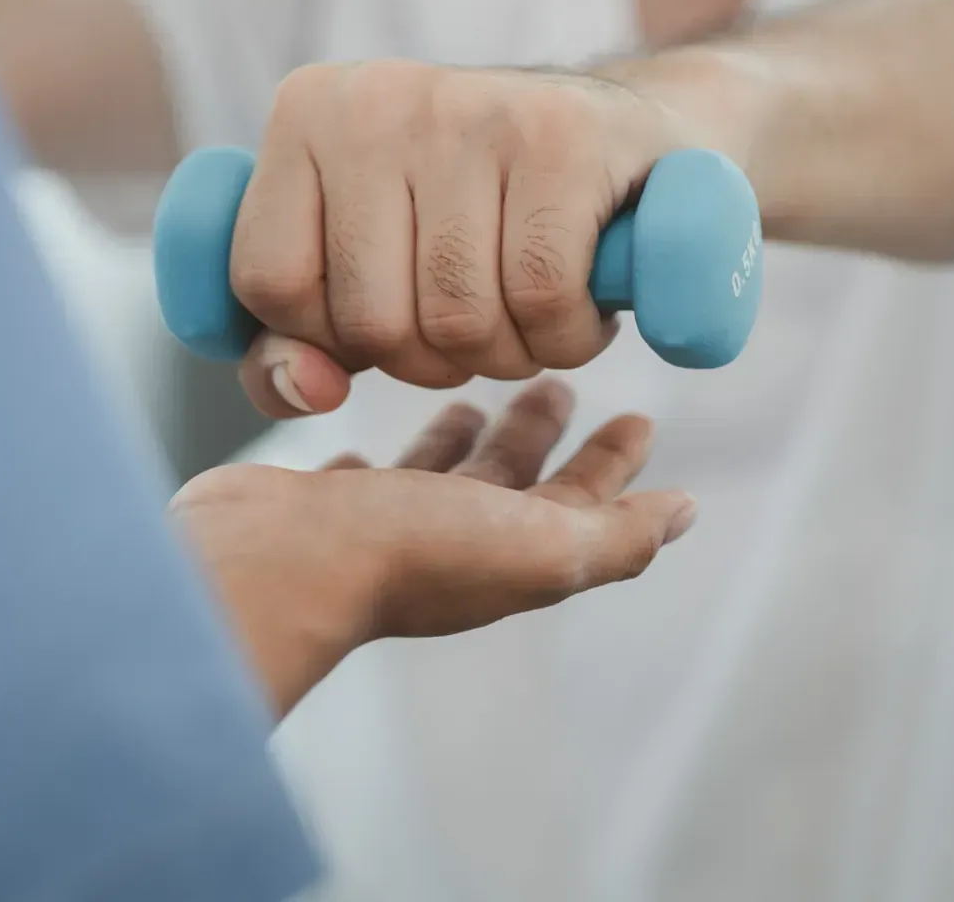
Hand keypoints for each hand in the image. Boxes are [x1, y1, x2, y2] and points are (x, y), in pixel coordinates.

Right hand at [169, 380, 694, 716]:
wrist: (268, 568)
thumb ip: (613, 535)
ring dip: (471, 440)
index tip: (640, 419)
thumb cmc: (402, 554)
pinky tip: (379, 430)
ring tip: (482, 392)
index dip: (614, 465)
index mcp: (508, 555)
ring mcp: (384, 531)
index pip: (580, 504)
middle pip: (516, 484)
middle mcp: (450, 546)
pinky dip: (389, 455)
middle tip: (562, 385)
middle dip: (544, 437)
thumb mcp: (537, 546)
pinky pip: (366, 479)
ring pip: (443, 477)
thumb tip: (685, 515)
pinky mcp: (324, 511)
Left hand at [227, 60, 726, 412]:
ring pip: (458, 319)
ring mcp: (471, 110)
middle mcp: (379, 98)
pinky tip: (581, 305)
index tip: (394, 309)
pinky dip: (565, 336)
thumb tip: (309, 391)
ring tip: (532, 311)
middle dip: (433, 359)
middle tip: (479, 319)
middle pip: (371, 319)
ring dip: (509, 354)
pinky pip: (541, 299)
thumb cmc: (481, 215)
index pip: (269, 282)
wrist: (633, 137)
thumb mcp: (365, 264)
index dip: (335, 336)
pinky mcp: (564, 138)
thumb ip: (292, 342)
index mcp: (308, 114)